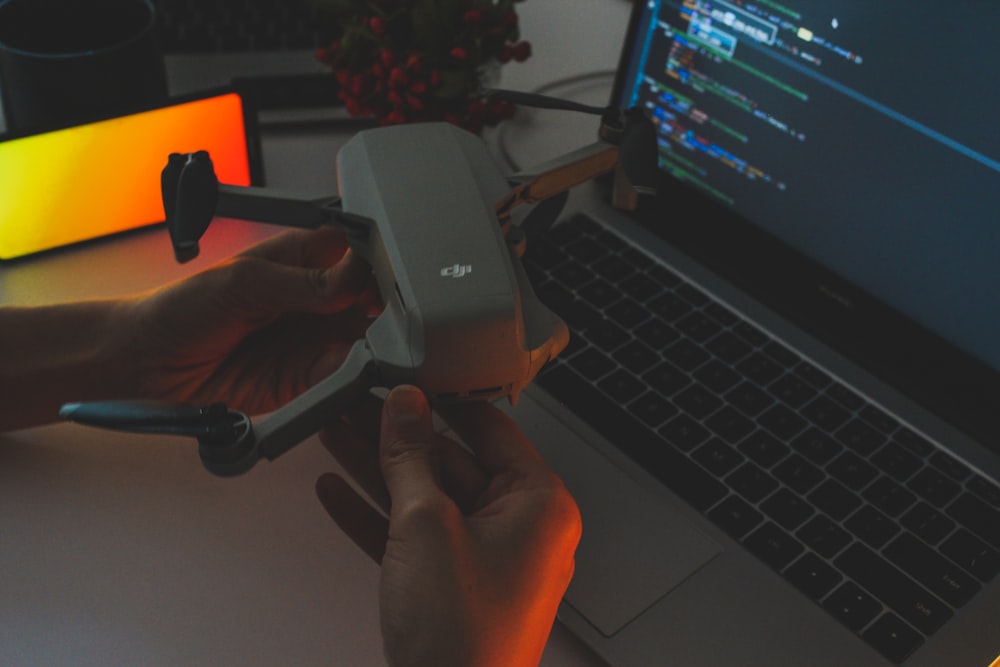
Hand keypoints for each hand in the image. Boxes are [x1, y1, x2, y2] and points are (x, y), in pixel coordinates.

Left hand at [121, 227, 376, 413]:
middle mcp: (316, 299)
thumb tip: (354, 278)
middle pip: (373, 300)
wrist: (147, 364)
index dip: (380, 263)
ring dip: (379, 346)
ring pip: (367, 340)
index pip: (359, 253)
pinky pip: (342, 377)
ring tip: (384, 349)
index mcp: (303, 260)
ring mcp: (314, 339)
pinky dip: (354, 377)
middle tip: (399, 319)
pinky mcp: (306, 378)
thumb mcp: (244, 283)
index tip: (394, 277)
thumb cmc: (182, 309)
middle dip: (389, 309)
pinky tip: (357, 372)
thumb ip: (303, 283)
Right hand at [316, 386, 581, 666]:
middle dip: (396, 436)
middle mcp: (519, 528)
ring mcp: (485, 558)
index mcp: (539, 505)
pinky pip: (413, 536)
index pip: (490, 428)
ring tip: (334, 433)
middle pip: (451, 461)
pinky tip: (337, 490)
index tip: (409, 374)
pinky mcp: (452, 586)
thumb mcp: (426, 525)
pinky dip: (374, 515)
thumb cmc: (464, 638)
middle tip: (356, 403)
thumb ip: (410, 457)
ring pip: (425, 497)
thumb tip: (404, 408)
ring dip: (376, 469)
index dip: (444, 397)